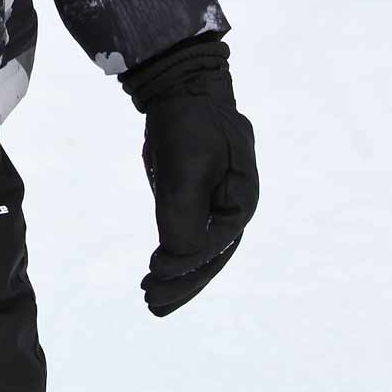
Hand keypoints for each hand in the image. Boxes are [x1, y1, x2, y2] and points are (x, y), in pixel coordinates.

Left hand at [122, 37, 258, 315]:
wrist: (183, 88)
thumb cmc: (188, 120)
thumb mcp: (185, 159)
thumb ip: (182, 206)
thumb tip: (177, 255)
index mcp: (240, 199)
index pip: (215, 245)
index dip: (187, 265)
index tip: (155, 272)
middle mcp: (233, 207)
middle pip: (211, 257)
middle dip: (183, 283)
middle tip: (151, 302)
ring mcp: (217, 204)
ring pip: (201, 252)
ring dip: (179, 278)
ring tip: (151, 300)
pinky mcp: (197, 199)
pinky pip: (190, 237)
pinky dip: (175, 258)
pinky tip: (157, 272)